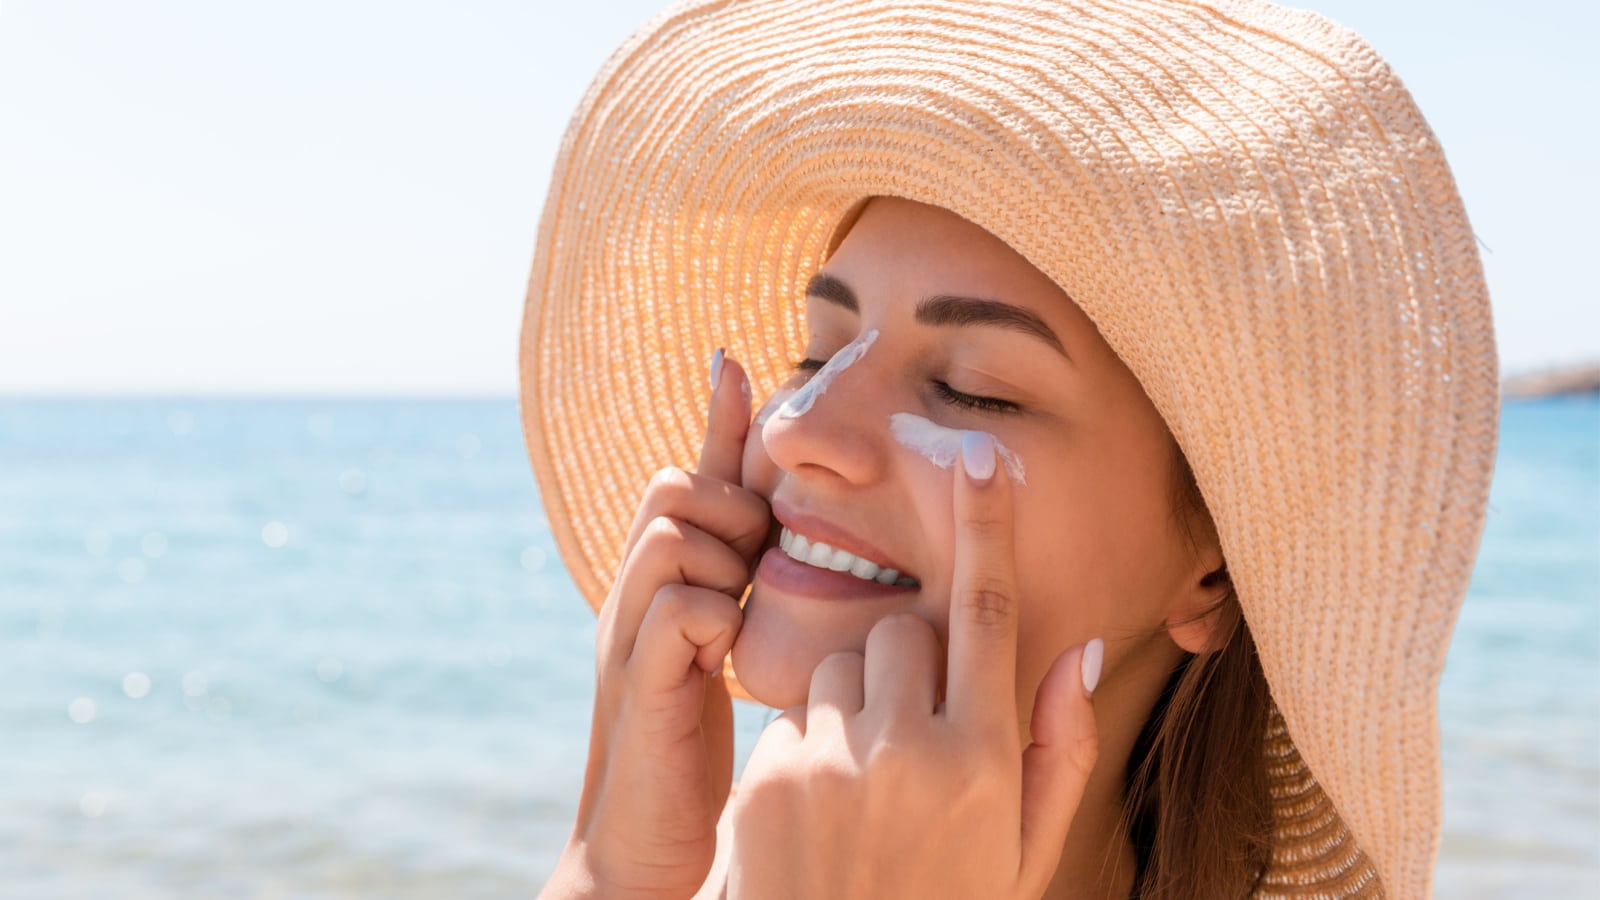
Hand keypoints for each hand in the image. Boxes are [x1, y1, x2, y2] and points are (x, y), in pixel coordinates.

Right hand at [544, 352, 768, 899]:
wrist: (646, 846)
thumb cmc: (696, 750)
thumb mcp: (725, 653)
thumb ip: (744, 590)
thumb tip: (778, 535)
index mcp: (662, 584)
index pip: (688, 478)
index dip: (715, 421)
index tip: (736, 357)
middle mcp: (635, 596)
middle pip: (672, 486)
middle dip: (725, 505)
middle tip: (753, 559)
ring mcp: (629, 635)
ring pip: (672, 532)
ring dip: (721, 557)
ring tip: (738, 609)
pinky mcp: (638, 683)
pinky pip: (678, 605)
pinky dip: (712, 616)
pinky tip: (726, 655)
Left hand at [727, 431, 1100, 899]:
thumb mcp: (1024, 850)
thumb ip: (1060, 748)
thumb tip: (1084, 648)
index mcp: (985, 760)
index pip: (989, 614)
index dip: (986, 527)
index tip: (980, 457)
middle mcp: (911, 750)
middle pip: (902, 631)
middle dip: (908, 664)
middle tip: (910, 739)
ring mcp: (834, 762)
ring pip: (842, 665)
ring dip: (855, 704)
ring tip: (862, 787)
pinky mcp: (768, 776)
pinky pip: (793, 714)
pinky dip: (808, 745)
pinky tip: (819, 813)